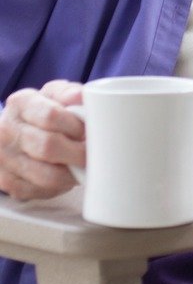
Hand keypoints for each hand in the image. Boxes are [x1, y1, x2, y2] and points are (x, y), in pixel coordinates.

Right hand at [0, 81, 84, 200]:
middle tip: (93, 154)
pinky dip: (58, 187)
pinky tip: (67, 176)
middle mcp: (6, 131)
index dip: (76, 127)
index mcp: (21, 103)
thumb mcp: (56, 93)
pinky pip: (38, 190)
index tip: (89, 132)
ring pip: (45, 174)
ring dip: (71, 174)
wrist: (17, 129)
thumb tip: (81, 97)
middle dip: (78, 153)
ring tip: (84, 167)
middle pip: (47, 147)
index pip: (51, 116)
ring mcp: (4, 158)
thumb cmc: (45, 109)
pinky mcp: (6, 181)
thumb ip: (70, 93)